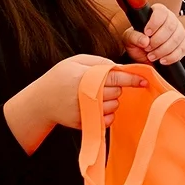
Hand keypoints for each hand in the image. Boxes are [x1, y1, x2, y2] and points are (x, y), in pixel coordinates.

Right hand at [33, 55, 147, 129]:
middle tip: (102, 84)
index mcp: (86, 77)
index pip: (116, 78)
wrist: (41, 101)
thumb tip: (118, 67)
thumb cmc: (59, 78)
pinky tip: (96, 107)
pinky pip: (108, 120)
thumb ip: (98, 61)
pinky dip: (107, 114)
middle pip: (117, 92)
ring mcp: (87, 111)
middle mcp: (88, 95)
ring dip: (112, 100)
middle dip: (116, 87)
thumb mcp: (75, 61)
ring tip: (96, 95)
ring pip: (114, 106)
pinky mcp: (86, 123)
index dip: (133, 79)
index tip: (143, 81)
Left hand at [121, 3, 184, 66]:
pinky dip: (171, 57)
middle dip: (157, 41)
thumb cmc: (137, 43)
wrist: (145, 55)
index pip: (161, 12)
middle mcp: (171, 20)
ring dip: (163, 50)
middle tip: (147, 48)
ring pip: (176, 39)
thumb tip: (144, 40)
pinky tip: (162, 60)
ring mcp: (180, 32)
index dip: (154, 23)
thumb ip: (133, 37)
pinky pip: (182, 50)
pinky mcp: (184, 44)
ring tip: (152, 56)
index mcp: (157, 13)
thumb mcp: (129, 39)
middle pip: (170, 27)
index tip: (147, 33)